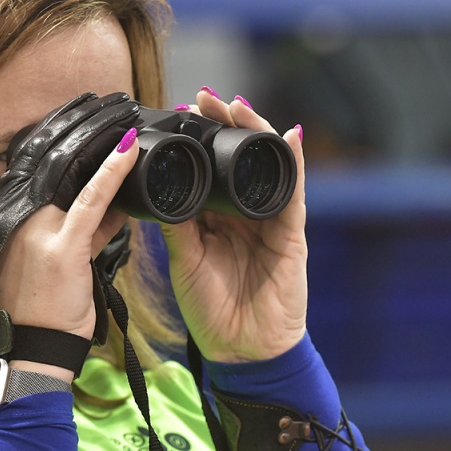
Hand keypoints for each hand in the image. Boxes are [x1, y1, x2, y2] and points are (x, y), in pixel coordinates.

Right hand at [0, 93, 140, 342]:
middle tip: (114, 105)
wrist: (32, 350)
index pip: (47, 165)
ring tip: (125, 114)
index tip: (96, 116)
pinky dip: (113, 172)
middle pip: (57, 160)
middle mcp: (22, 215)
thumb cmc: (46, 312)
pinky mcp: (61, 245)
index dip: (71, 138)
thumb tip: (116, 207)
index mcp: (17, 216)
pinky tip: (129, 148)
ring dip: (101, 140)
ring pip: (73, 171)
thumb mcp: (66, 263)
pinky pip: (91, 200)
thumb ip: (87, 230)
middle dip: (85, 130)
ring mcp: (38, 229)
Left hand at [160, 90, 306, 362]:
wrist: (241, 352)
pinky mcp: (291, 234)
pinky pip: (293, 192)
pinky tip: (289, 137)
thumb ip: (175, 224)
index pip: (210, 167)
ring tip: (237, 105)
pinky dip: (294, 163)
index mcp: (217, 218)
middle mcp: (244, 213)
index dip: (199, 139)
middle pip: (238, 157)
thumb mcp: (184, 260)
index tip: (180, 111)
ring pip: (266, 165)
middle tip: (204, 98)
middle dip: (225, 124)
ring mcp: (270, 221)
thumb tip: (157, 188)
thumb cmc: (211, 311)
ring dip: (255, 132)